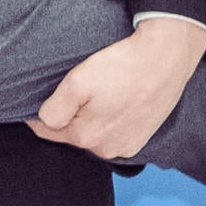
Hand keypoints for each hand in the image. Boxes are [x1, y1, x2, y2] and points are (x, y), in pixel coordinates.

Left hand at [26, 19, 205, 159]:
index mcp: (86, 137)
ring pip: (94, 134)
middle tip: (76, 90)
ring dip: (91, 119)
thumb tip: (42, 121)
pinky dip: (111, 120)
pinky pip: (115, 133)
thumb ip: (54, 109)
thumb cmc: (122, 66)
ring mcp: (127, 146)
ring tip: (99, 93)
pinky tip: (116, 101)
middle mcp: (106, 149)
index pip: (47, 131)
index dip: (39, 113)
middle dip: (69, 115)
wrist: (167, 56)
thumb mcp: (78, 82)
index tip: (39, 97)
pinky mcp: (142, 138)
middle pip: (72, 133)